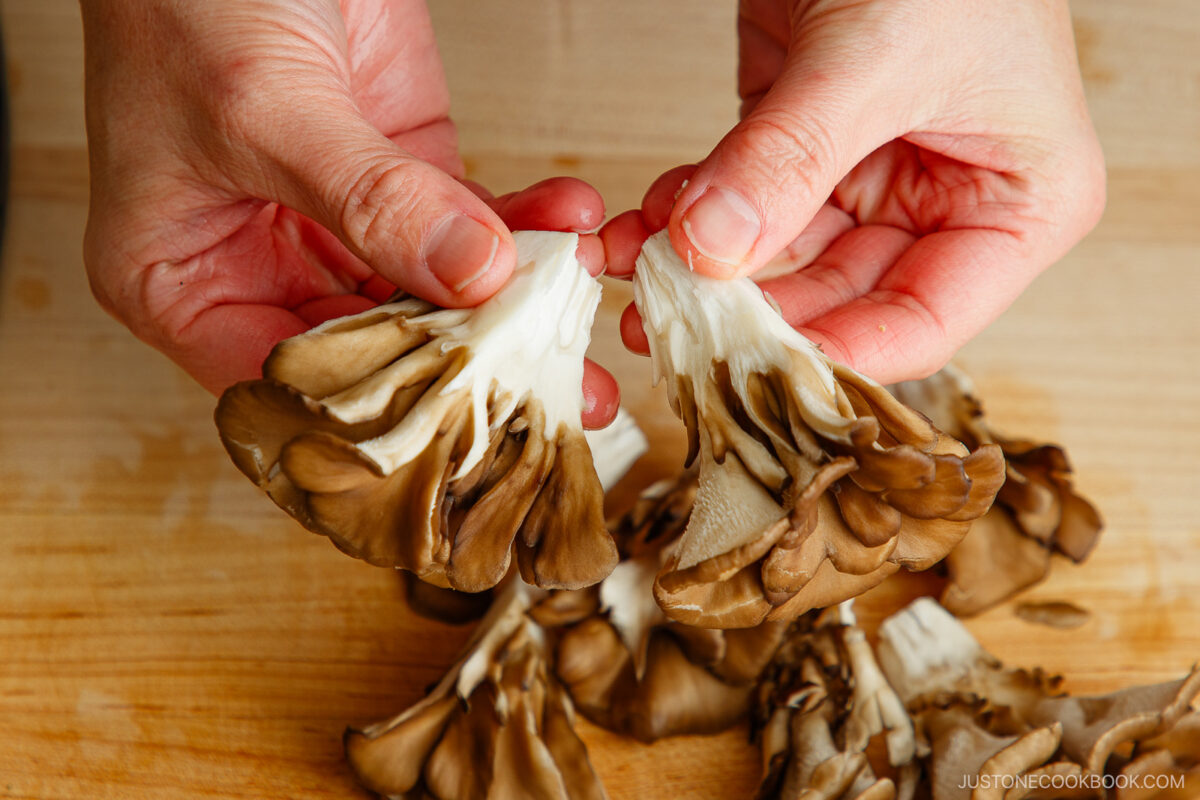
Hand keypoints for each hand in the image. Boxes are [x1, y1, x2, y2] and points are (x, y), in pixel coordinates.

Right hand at [80, 0, 617, 426]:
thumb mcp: (264, 107)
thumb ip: (370, 200)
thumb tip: (470, 275)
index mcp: (182, 280)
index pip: (283, 387)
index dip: (373, 418)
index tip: (463, 429)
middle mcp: (260, 262)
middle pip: (374, 348)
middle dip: (466, 364)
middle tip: (550, 390)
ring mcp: (338, 221)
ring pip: (433, 291)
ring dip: (511, 296)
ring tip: (578, 312)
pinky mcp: (399, 172)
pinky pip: (468, 219)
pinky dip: (522, 219)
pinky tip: (567, 220)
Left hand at [603, 0, 1104, 383]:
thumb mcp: (881, 52)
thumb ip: (796, 156)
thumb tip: (713, 250)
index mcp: (1015, 206)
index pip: (919, 325)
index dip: (832, 356)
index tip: (747, 368)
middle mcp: (943, 202)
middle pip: (836, 299)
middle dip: (746, 315)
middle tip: (667, 330)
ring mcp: (866, 174)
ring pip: (775, 258)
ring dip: (700, 271)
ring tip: (635, 278)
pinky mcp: (799, 141)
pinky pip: (738, 203)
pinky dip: (685, 215)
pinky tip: (640, 228)